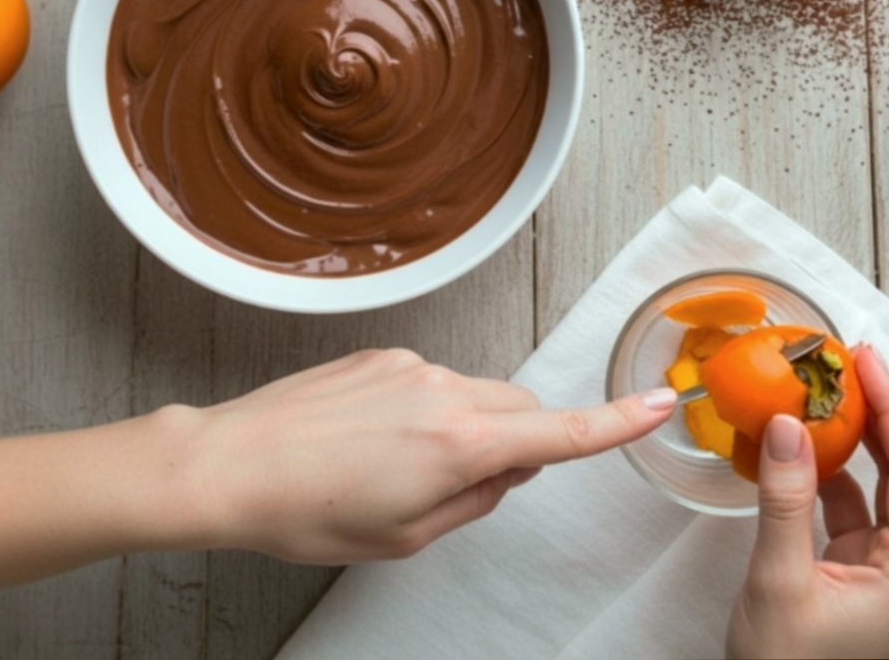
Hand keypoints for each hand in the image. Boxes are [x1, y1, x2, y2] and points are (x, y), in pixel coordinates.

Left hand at [174, 348, 675, 563]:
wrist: (231, 463)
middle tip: (462, 484)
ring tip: (393, 465)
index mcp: (459, 443)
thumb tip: (509, 468)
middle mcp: (442, 389)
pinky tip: (372, 439)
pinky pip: (429, 380)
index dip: (617, 422)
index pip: (560, 431)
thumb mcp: (407, 535)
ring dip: (463, 426)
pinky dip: (424, 409)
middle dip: (514, 440)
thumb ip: (477, 498)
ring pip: (473, 393)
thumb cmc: (309, 512)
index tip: (658, 403)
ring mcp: (409, 363)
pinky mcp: (380, 352)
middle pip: (518, 406)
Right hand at [726, 345, 888, 658]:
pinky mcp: (860, 577)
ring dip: (851, 442)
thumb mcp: (778, 580)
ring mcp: (888, 574)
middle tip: (844, 364)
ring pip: (878, 489)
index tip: (864, 360)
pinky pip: (852, 511)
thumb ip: (784, 499)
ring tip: (823, 394)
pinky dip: (827, 477)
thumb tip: (785, 426)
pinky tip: (801, 449)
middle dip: (877, 414)